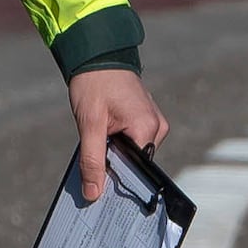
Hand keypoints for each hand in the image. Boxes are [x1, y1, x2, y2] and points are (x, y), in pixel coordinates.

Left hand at [67, 66, 169, 203]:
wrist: (97, 54)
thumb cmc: (94, 84)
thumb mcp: (90, 123)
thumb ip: (92, 161)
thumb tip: (93, 193)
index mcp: (147, 128)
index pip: (138, 169)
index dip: (119, 180)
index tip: (101, 189)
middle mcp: (157, 127)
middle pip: (136, 162)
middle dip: (115, 165)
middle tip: (93, 164)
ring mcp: (154, 122)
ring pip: (134, 152)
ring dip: (115, 153)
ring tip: (99, 141)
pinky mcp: (146, 118)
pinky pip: (134, 140)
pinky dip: (119, 143)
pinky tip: (104, 135)